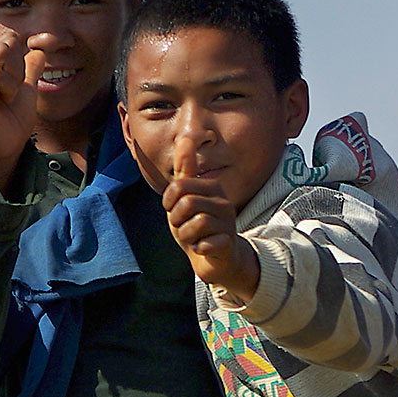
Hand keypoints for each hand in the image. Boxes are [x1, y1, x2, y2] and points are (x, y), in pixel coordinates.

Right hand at [0, 26, 43, 187]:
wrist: (7, 146)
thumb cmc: (13, 119)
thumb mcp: (26, 87)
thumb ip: (30, 67)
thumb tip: (38, 49)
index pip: (7, 39)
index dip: (20, 60)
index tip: (14, 84)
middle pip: (5, 44)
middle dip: (18, 68)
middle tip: (11, 91)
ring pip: (1, 55)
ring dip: (14, 79)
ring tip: (6, 96)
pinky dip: (8, 87)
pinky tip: (3, 101)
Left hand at [164, 134, 260, 293]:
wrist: (217, 259)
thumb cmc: (198, 225)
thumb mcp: (187, 196)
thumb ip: (185, 169)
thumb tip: (184, 137)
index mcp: (212, 187)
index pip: (178, 186)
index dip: (169, 202)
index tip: (176, 210)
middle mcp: (223, 203)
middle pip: (185, 205)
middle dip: (177, 220)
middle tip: (185, 226)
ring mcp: (228, 224)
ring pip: (193, 225)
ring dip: (186, 236)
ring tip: (194, 237)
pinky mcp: (227, 244)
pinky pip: (203, 244)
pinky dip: (197, 248)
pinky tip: (203, 248)